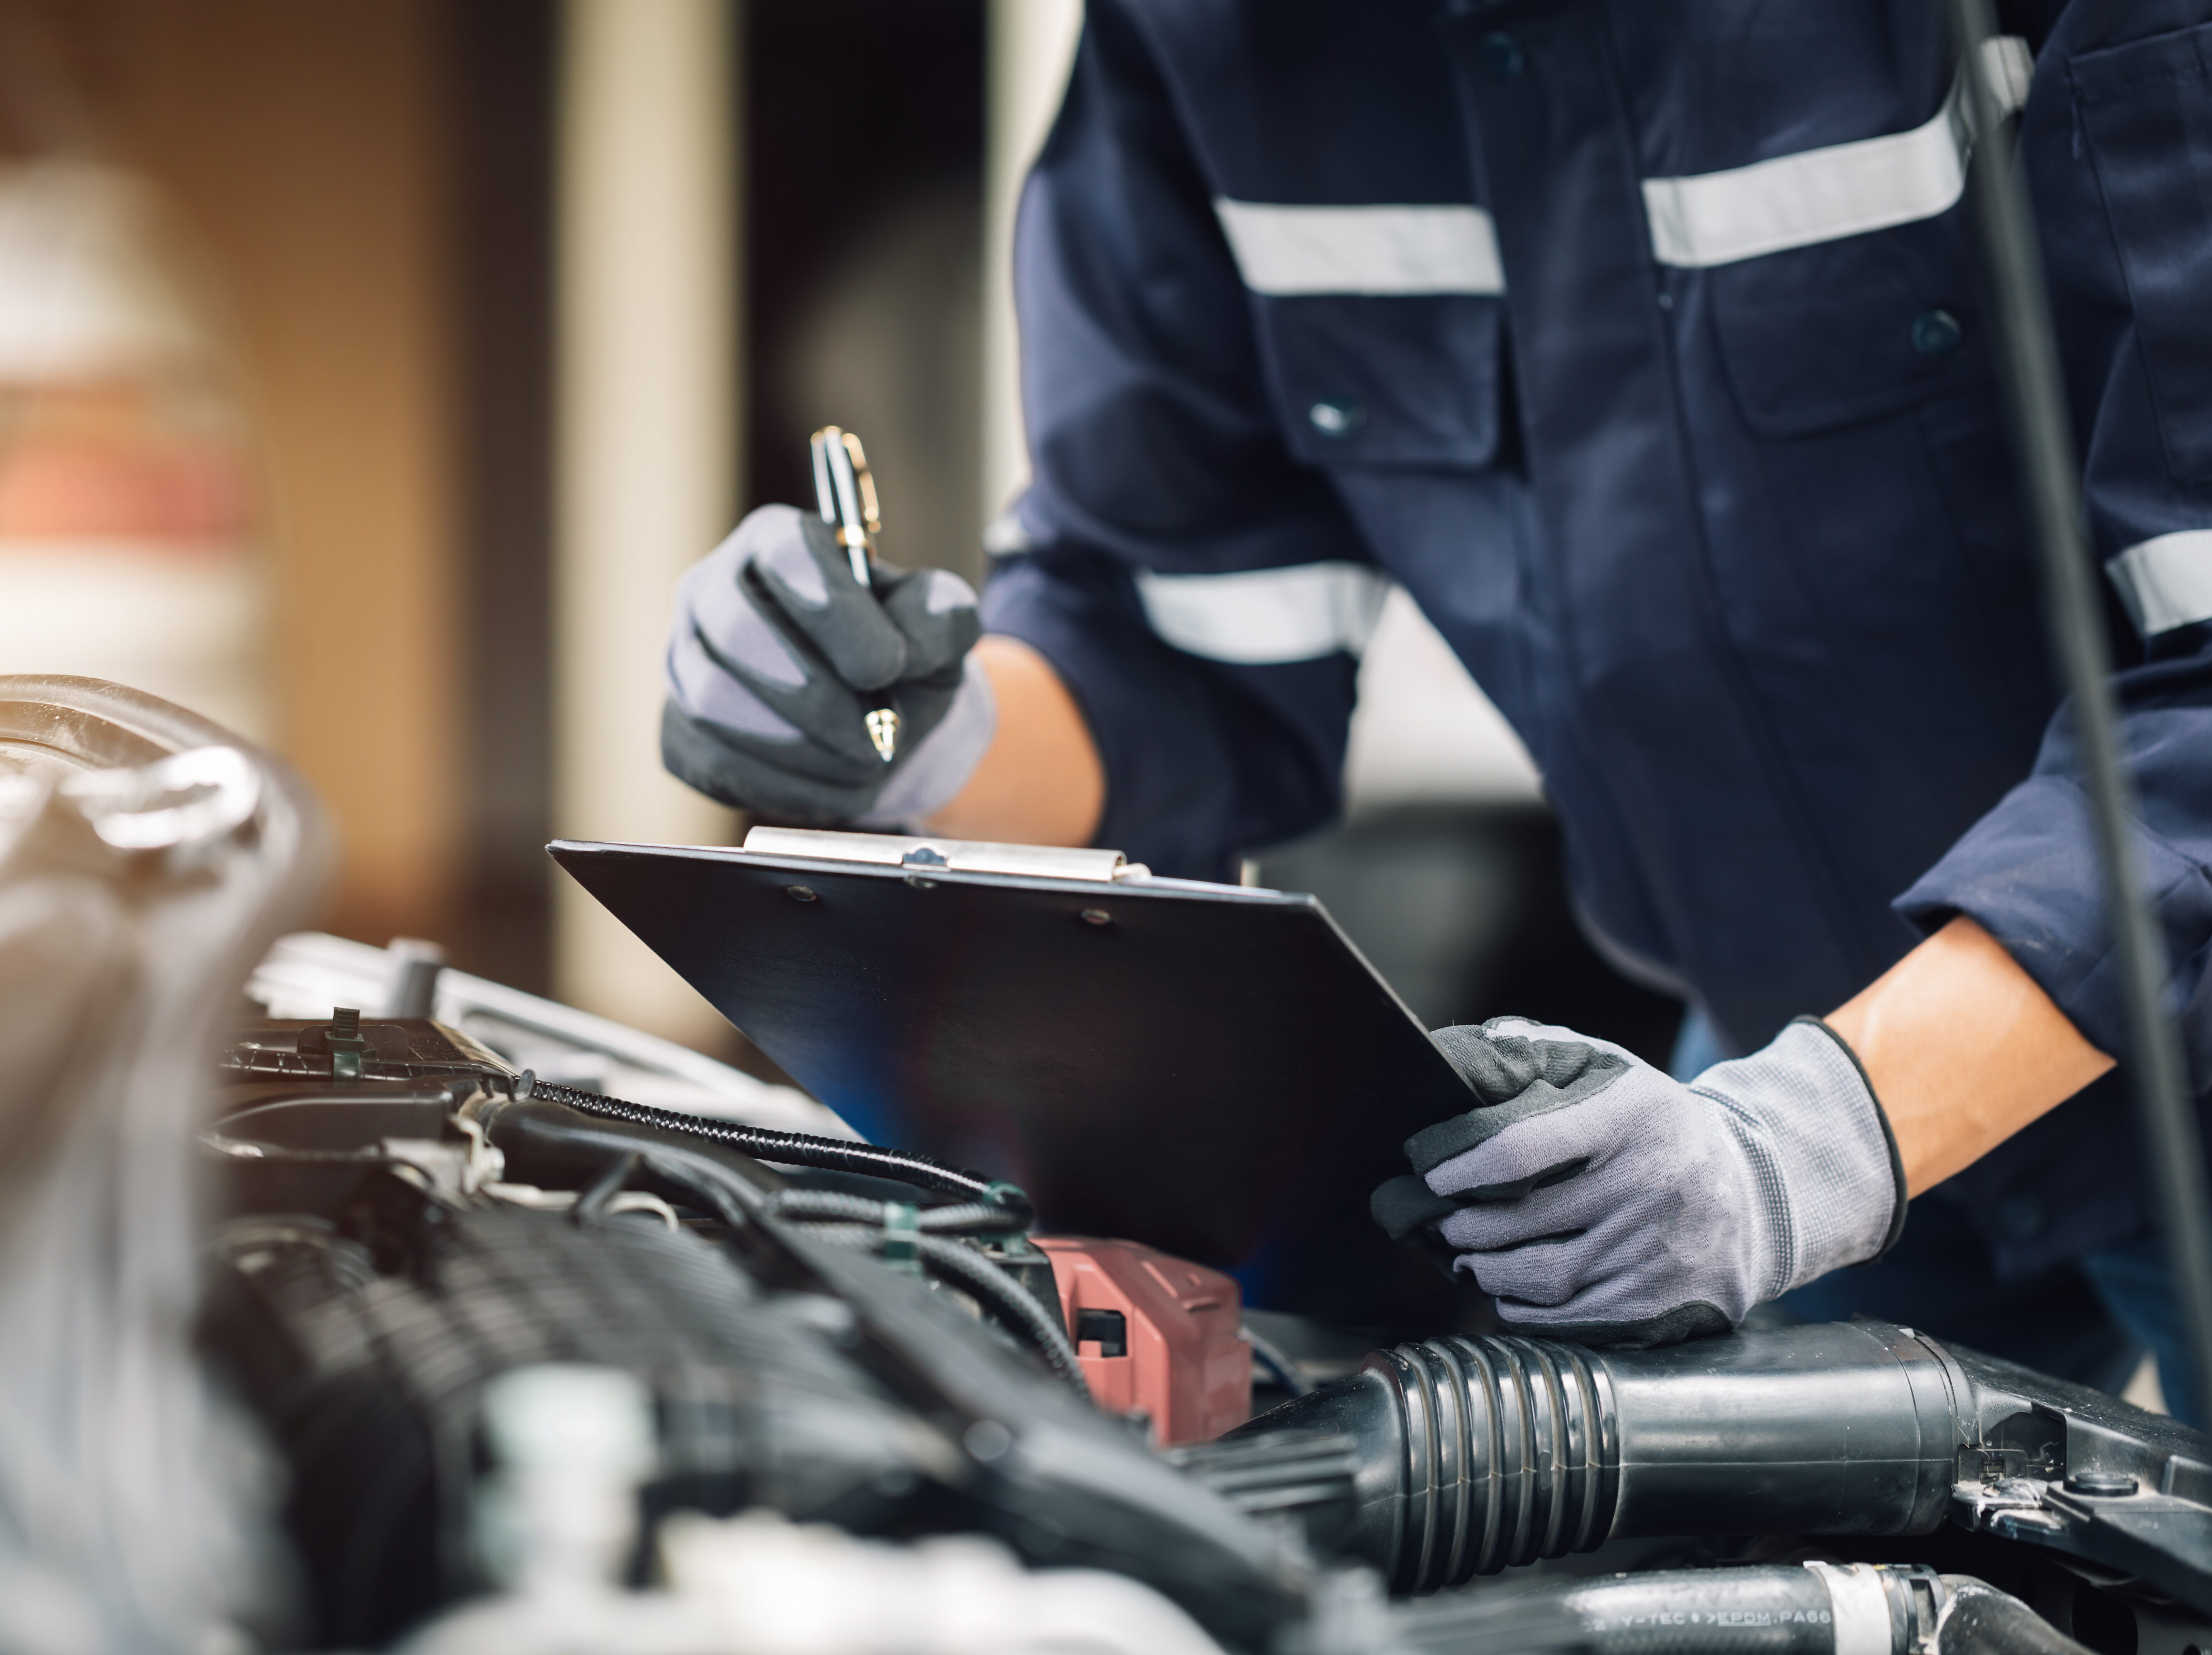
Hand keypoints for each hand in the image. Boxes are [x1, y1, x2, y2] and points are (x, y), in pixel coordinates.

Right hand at [661, 505, 992, 826]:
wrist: (871, 714)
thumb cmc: (899, 652)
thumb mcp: (941, 623)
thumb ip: (941, 618)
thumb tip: (907, 652)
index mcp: (778, 540)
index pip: (786, 555)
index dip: (835, 612)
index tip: (886, 667)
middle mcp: (713, 589)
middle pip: (737, 632)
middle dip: (816, 696)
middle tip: (876, 736)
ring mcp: (684, 660)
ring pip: (716, 705)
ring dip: (803, 747)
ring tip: (864, 760)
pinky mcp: (678, 730)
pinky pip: (716, 762)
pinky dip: (787, 785)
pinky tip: (834, 782)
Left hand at [1371, 1016, 1904, 1347]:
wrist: (1753, 1191)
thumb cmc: (1649, 1125)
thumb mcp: (1605, 1071)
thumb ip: (1531, 1054)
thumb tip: (1452, 1058)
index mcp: (1632, 1115)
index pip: (1520, 1145)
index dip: (1460, 1165)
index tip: (1427, 1172)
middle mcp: (1653, 1184)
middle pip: (1521, 1221)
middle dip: (1459, 1226)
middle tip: (1432, 1223)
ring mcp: (1662, 1251)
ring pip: (1540, 1279)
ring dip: (1484, 1272)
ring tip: (1463, 1254)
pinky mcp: (1668, 1306)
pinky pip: (1570, 1322)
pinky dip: (1524, 1311)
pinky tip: (1508, 1290)